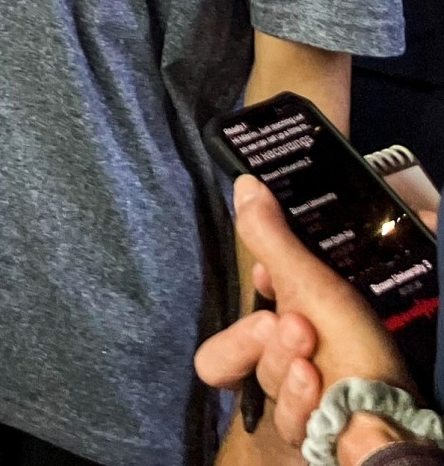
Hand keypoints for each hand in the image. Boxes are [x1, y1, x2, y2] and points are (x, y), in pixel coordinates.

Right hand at [199, 177, 416, 452]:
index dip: (245, 302)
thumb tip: (244, 181)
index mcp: (283, 326)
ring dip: (283, 363)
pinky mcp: (304, 432)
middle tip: (287, 325)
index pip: (236, 315)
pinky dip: (300, 398)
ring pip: (259, 380)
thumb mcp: (312, 284)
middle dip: (254, 340)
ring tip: (312, 359)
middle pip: (226, 355)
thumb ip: (270, 238)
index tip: (269, 278)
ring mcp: (293, 400)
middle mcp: (283, 363)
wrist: (388, 413)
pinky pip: (282, 418)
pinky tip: (317, 384)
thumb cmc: (354, 343)